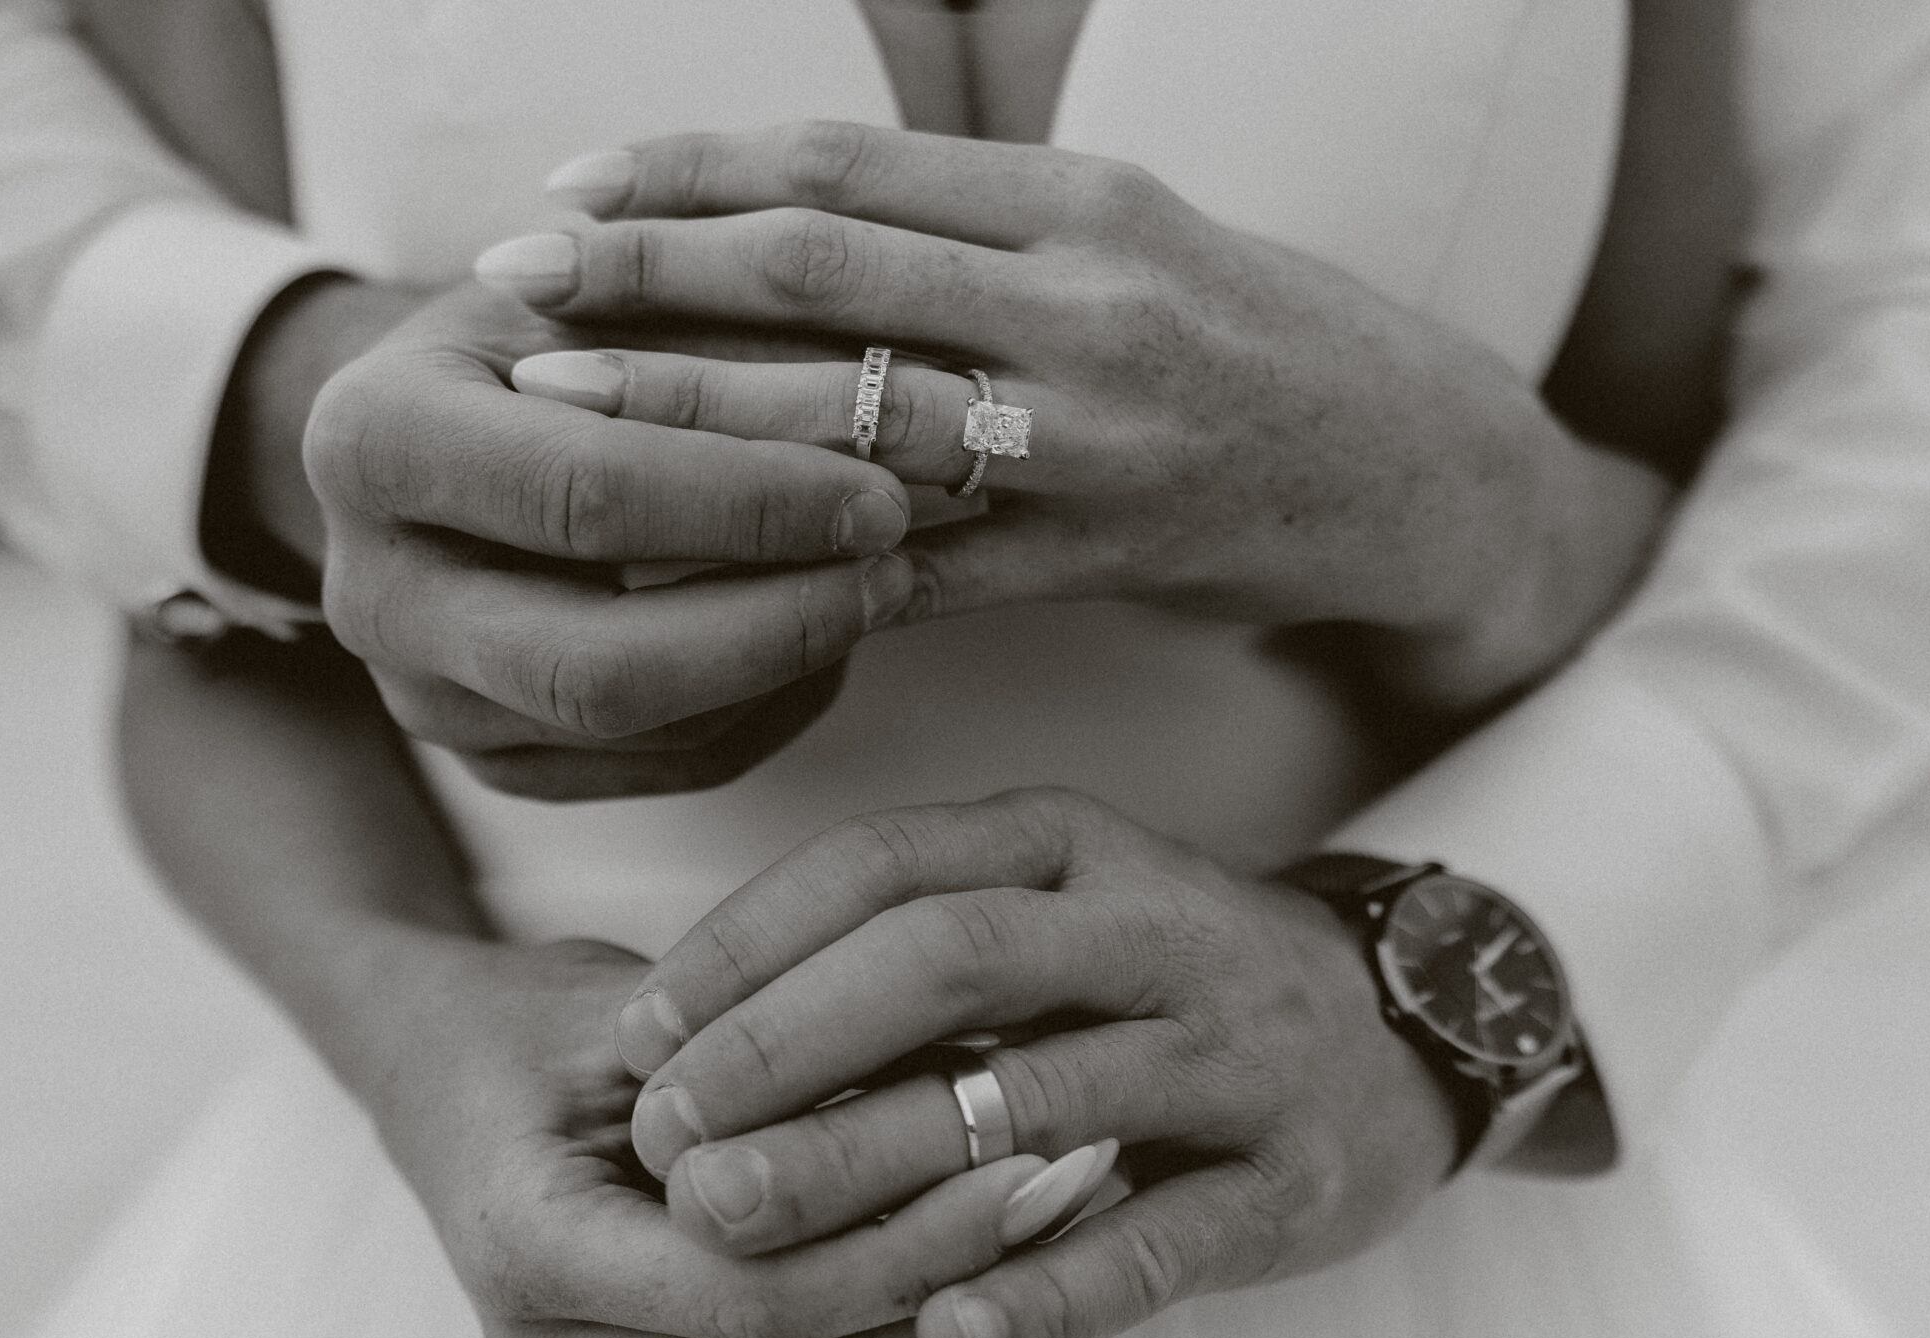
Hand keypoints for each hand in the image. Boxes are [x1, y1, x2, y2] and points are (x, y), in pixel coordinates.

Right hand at [285, 281, 920, 797]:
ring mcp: (424, 703)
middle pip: (595, 667)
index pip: (581, 496)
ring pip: (643, 731)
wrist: (433, 425)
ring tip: (877, 583)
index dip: (748, 503)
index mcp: (373, 442)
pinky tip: (821, 629)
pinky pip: (664, 767)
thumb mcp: (604, 290)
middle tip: (893, 567)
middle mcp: (371, 598)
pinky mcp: (495, 768)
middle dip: (773, 624)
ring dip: (785, 664)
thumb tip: (894, 401)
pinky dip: (767, 703)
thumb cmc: (537, 331)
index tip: (880, 488)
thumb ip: (722, 338)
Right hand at [316, 930, 1057, 1337]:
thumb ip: (768, 1061)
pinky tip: (972, 1231)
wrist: (422, 1064)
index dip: (901, 1242)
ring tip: (1041, 1211)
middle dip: (942, 1291)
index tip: (1013, 1158)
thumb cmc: (518, 1017)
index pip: (755, 1294)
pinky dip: (890, 1312)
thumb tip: (957, 1075)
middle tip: (1060, 1193)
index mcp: (528, 1248)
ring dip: (933, 1313)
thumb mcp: (631, 1009)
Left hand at [485, 122, 1670, 715]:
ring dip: (679, 417)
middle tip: (507, 286)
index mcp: (1081, 202)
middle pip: (818, 270)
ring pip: (844, 417)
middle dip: (643, 275)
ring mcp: (1087, 438)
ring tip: (551, 412)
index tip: (568, 188)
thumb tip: (780, 213)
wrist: (1422, 475)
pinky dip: (779, 568)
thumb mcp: (1131, 233)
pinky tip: (672, 579)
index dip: (687, 170)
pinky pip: (905, 566)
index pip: (843, 165)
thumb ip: (969, 221)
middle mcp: (1081, 304)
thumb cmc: (1260, 338)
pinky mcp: (1089, 560)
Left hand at [609, 787, 1459, 1337]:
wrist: (1408, 1030)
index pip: (885, 864)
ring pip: (1043, 1096)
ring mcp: (1236, 1049)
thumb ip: (908, 955)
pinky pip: (1162, 1240)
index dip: (746, 945)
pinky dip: (1051, 1292)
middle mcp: (1155, 924)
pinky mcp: (1296, 1179)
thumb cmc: (1162, 980)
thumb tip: (686, 1038)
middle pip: (949, 958)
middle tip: (663, 1136)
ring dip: (873, 1161)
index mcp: (1073, 843)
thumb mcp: (1053, 913)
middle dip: (784, 1043)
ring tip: (738, 1225)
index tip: (632, 1032)